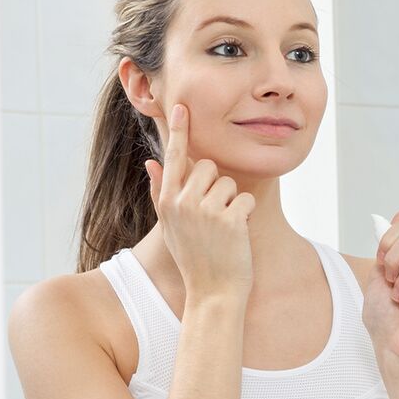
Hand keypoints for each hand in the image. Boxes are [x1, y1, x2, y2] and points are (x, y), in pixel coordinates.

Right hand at [144, 102, 256, 302]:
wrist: (212, 292)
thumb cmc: (193, 258)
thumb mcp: (171, 226)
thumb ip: (162, 192)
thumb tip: (152, 163)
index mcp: (167, 201)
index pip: (173, 157)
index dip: (179, 131)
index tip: (182, 107)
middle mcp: (183, 202)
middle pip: (208, 166)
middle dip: (217, 185)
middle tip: (214, 215)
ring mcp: (205, 211)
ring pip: (229, 182)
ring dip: (232, 202)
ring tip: (224, 228)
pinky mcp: (229, 220)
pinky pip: (245, 198)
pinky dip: (246, 214)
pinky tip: (237, 234)